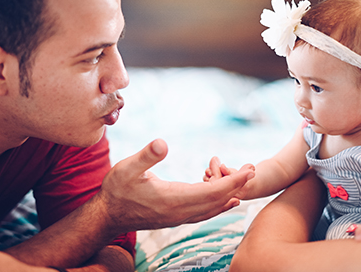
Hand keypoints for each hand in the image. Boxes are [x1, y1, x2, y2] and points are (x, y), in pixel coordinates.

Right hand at [99, 139, 254, 232]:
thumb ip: (146, 156)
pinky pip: (204, 212)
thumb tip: (163, 142)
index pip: (212, 191)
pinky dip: (219, 205)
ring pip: (213, 208)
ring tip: (243, 181)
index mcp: (174, 199)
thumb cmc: (116, 190)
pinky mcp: (176, 217)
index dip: (233, 180)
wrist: (107, 216)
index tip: (250, 170)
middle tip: (252, 169)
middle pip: (218, 201)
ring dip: (230, 194)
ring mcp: (179, 217)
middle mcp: (181, 212)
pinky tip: (227, 200)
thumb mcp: (127, 168)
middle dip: (237, 185)